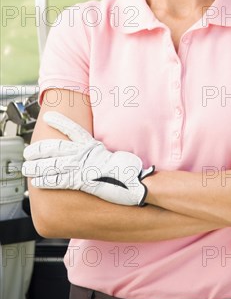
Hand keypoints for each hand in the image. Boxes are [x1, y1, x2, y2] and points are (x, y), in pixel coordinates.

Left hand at [22, 111, 154, 205]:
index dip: (59, 123)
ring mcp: (83, 167)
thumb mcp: (114, 157)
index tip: (48, 117)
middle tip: (28, 151)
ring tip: (27, 167)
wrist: (136, 182)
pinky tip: (38, 181)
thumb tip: (96, 156)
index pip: (73, 130)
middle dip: (39, 150)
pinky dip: (47, 180)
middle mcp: (86, 154)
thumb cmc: (129, 172)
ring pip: (54, 164)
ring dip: (37, 167)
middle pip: (57, 148)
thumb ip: (101, 155)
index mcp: (94, 146)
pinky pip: (60, 180)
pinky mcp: (82, 181)